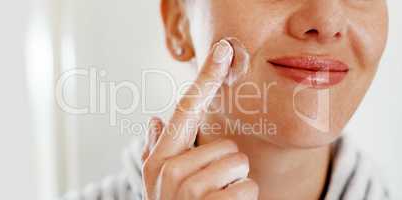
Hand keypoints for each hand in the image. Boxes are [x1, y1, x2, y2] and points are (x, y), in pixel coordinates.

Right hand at [141, 39, 257, 199]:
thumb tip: (154, 119)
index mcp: (160, 160)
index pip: (185, 109)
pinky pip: (247, 188)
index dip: (205, 78)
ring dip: (236, 186)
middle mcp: (168, 171)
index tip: (223, 52)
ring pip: (239, 164)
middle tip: (210, 192)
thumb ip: (158, 150)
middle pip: (226, 146)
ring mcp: (188, 191)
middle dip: (227, 169)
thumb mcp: (159, 186)